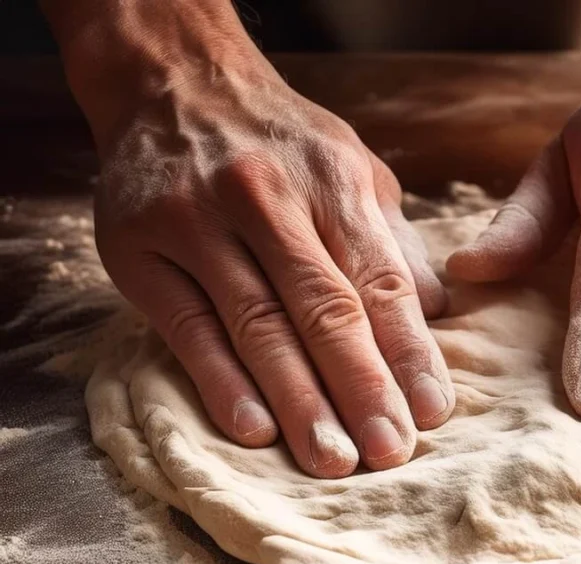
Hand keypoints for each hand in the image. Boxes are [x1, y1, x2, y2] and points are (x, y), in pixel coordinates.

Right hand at [53, 3, 453, 476]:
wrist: (174, 85)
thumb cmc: (281, 145)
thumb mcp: (352, 170)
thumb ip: (391, 242)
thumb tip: (438, 311)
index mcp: (333, 184)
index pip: (380, 281)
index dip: (409, 351)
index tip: (432, 412)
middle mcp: (268, 200)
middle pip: (324, 310)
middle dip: (362, 388)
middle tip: (390, 453)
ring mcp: (198, 223)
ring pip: (258, 326)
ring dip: (299, 401)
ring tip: (332, 460)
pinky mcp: (141, 251)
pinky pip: (188, 327)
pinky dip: (222, 382)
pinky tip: (255, 429)